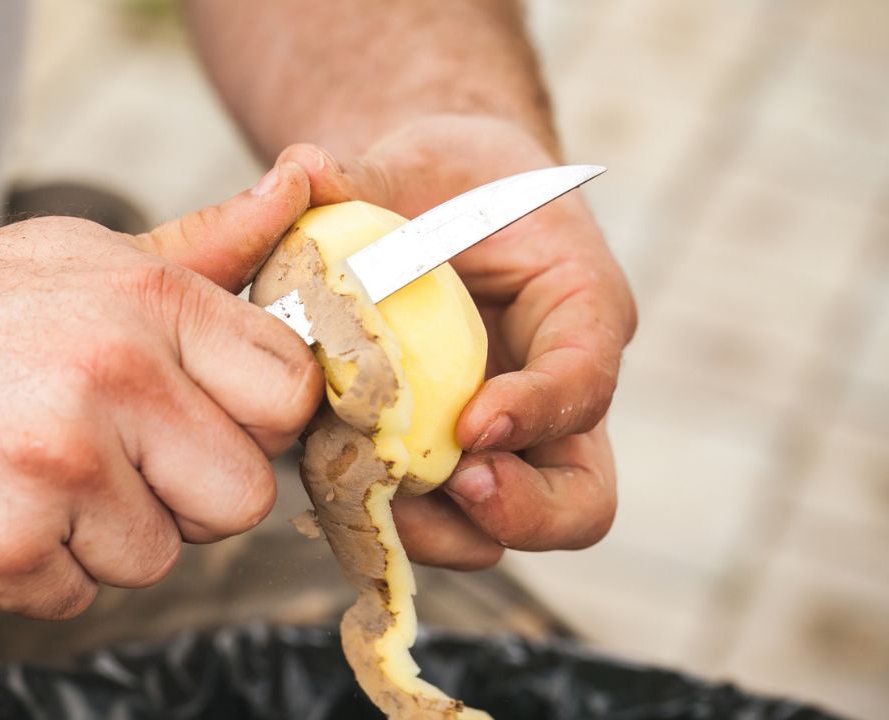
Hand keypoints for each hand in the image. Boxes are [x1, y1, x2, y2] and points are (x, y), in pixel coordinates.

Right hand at [0, 163, 321, 617]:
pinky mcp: (7, 547)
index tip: (214, 421)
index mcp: (149, 301)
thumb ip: (206, 246)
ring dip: (107, 534)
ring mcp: (61, 466)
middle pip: (244, 496)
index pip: (290, 391)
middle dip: (191, 493)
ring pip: (160, 557)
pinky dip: (43, 568)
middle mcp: (114, 376)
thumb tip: (301, 189)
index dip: (259, 420)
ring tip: (42, 474)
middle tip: (123, 459)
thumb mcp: (87, 258)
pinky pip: (81, 595)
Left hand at [279, 115, 636, 568]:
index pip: (587, 378)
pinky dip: (388, 519)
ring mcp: (504, 442)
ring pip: (505, 529)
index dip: (540, 412)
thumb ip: (365, 173)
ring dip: (441, 531)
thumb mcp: (419, 158)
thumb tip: (302, 171)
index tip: (474, 426)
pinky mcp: (446, 463)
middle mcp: (555, 394)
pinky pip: (434, 520)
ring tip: (370, 492)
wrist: (436, 210)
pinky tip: (329, 487)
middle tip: (453, 487)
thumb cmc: (446, 179)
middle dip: (522, 514)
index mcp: (578, 308)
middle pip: (582, 499)